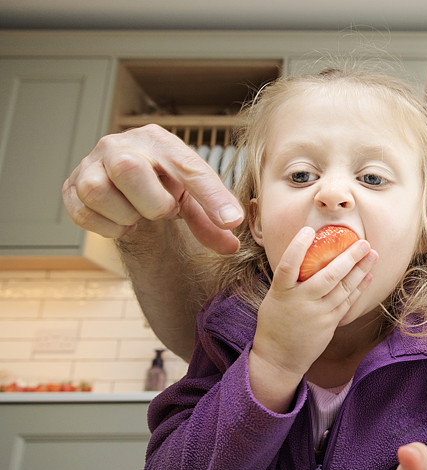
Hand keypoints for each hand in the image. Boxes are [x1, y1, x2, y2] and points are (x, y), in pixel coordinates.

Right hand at [62, 124, 243, 253]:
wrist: (124, 179)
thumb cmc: (163, 184)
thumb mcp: (191, 198)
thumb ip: (211, 221)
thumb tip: (231, 245)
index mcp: (160, 142)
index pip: (189, 167)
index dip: (211, 196)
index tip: (231, 221)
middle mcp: (121, 144)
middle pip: (129, 169)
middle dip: (152, 203)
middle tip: (163, 210)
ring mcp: (91, 163)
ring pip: (97, 190)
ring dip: (125, 215)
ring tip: (138, 214)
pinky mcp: (71, 186)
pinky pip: (81, 211)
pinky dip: (105, 226)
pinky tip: (120, 222)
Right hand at [248, 227, 376, 406]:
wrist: (279, 358)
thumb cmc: (275, 322)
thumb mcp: (275, 298)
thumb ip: (289, 281)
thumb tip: (307, 254)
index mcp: (281, 292)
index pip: (288, 265)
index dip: (297, 247)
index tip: (309, 230)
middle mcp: (300, 302)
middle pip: (328, 276)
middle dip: (349, 258)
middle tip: (363, 242)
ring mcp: (317, 314)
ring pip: (342, 289)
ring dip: (360, 270)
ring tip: (372, 255)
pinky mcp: (329, 325)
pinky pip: (347, 303)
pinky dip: (358, 289)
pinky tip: (367, 276)